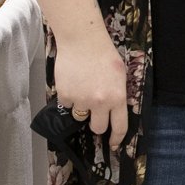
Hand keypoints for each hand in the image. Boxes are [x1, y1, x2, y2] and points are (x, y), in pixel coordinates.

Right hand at [53, 34, 129, 152]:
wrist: (82, 40)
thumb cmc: (104, 54)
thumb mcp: (119, 76)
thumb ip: (117, 95)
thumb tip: (113, 112)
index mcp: (117, 98)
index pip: (119, 127)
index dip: (116, 138)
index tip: (113, 144)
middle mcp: (100, 102)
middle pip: (97, 128)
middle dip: (96, 124)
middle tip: (94, 112)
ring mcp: (81, 100)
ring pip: (80, 115)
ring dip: (81, 106)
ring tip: (83, 86)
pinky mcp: (66, 95)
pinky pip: (67, 104)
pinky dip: (69, 96)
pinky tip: (73, 81)